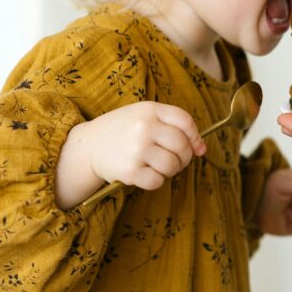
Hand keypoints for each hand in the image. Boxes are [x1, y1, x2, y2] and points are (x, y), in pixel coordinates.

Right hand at [56, 102, 204, 207]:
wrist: (89, 145)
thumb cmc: (123, 130)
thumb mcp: (145, 116)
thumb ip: (173, 125)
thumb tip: (201, 149)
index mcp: (150, 110)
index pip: (185, 121)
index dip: (195, 136)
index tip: (195, 147)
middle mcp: (144, 127)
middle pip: (182, 145)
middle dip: (185, 157)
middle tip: (177, 160)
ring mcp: (137, 149)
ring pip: (172, 165)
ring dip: (172, 170)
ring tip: (160, 166)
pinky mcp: (130, 171)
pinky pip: (157, 181)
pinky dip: (156, 180)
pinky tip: (147, 173)